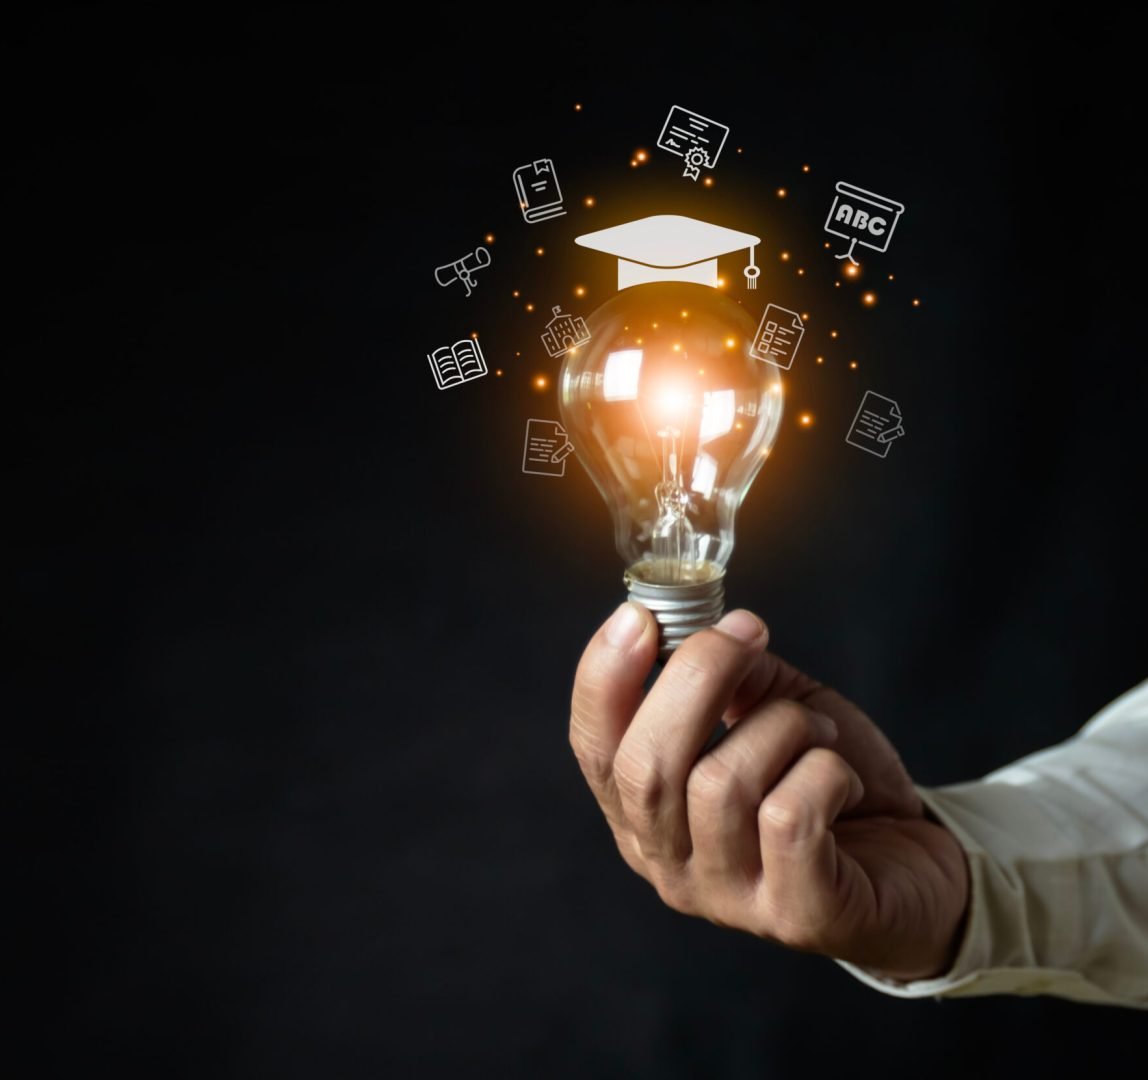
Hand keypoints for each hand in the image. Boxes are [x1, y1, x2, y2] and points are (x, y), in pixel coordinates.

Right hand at [569, 603, 969, 980]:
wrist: (912, 860)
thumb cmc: (825, 782)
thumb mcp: (768, 714)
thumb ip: (731, 680)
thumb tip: (715, 631)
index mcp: (643, 812)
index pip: (592, 748)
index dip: (602, 679)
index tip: (638, 618)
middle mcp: (668, 862)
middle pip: (645, 769)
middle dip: (696, 678)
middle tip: (747, 633)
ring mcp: (727, 897)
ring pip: (722, 785)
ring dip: (782, 726)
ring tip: (817, 729)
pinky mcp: (795, 915)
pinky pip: (789, 817)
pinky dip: (823, 770)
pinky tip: (841, 777)